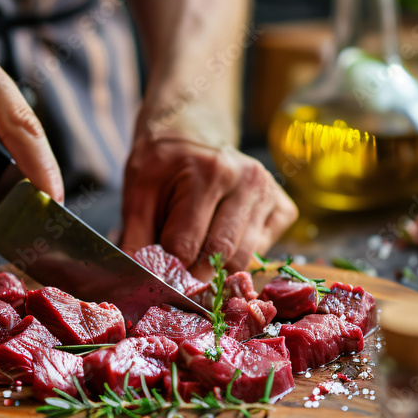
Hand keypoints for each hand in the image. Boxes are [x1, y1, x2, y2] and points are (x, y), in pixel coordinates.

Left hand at [120, 131, 297, 277]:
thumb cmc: (162, 165)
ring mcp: (269, 193)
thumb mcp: (138, 193)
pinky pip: (261, 253)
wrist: (191, 133)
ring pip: (243, 259)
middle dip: (193, 275)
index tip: (155, 276)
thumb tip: (135, 284)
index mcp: (208, 172)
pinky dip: (239, 257)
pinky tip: (221, 238)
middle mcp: (247, 180)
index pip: (185, 245)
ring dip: (216, 268)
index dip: (166, 268)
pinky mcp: (283, 208)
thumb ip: (135, 238)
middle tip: (175, 278)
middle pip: (219, 255)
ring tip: (196, 255)